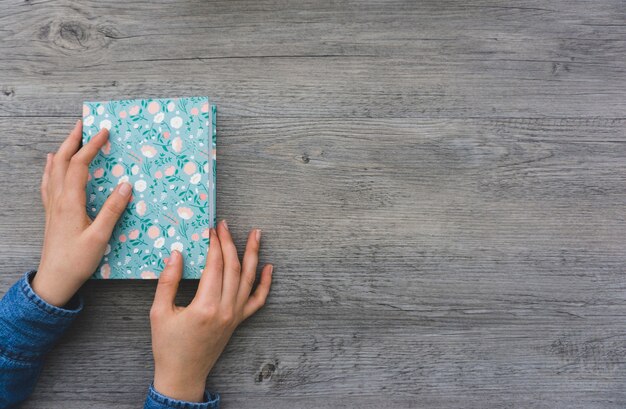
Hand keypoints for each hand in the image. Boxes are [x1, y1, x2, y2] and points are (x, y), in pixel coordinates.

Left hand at [33, 120, 131, 306]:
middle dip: (73, 140)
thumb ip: (112, 210)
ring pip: (54, 170)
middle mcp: (58, 199)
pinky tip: (51, 164)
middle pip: (62, 161)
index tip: (104, 132)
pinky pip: (48, 182)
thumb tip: (126, 185)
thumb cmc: (78, 260)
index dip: (91, 146)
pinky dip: (51, 167)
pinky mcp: (51, 213)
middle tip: (84, 124)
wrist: (54, 279)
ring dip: (63, 150)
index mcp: (70, 202)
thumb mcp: (100, 237)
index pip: (79, 165)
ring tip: (71, 137)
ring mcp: (52, 206)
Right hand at [150, 220, 272, 401]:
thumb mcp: (159, 312)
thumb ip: (168, 282)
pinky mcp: (239, 321)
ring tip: (256, 234)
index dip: (214, 244)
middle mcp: (225, 309)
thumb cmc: (167, 345)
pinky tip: (269, 267)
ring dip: (253, 254)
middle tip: (225, 225)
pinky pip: (257, 300)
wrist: (183, 374)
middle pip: (234, 267)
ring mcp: (235, 315)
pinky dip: (265, 283)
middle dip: (230, 242)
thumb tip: (177, 254)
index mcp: (205, 306)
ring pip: (249, 279)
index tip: (211, 229)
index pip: (215, 265)